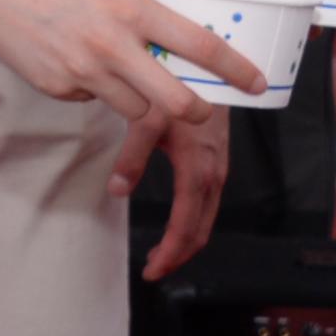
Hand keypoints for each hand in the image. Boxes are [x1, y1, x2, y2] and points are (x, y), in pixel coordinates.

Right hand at [0, 0, 266, 127]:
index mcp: (129, 7)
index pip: (198, 46)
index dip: (235, 68)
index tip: (256, 81)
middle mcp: (110, 46)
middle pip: (174, 101)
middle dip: (197, 109)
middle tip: (200, 104)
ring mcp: (80, 71)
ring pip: (133, 107)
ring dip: (141, 97)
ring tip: (127, 71)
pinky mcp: (55, 86)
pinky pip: (90, 97)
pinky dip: (95, 87)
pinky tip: (77, 58)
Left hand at [113, 100, 231, 279]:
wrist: (209, 65)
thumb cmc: (178, 88)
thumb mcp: (147, 121)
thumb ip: (131, 156)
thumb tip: (117, 190)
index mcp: (198, 170)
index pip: (186, 225)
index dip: (170, 252)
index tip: (153, 271)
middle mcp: (214, 173)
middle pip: (200, 229)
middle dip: (178, 254)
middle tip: (153, 269)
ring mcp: (218, 167)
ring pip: (206, 217)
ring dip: (185, 238)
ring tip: (161, 252)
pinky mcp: (216, 158)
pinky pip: (207, 200)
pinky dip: (193, 219)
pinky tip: (178, 219)